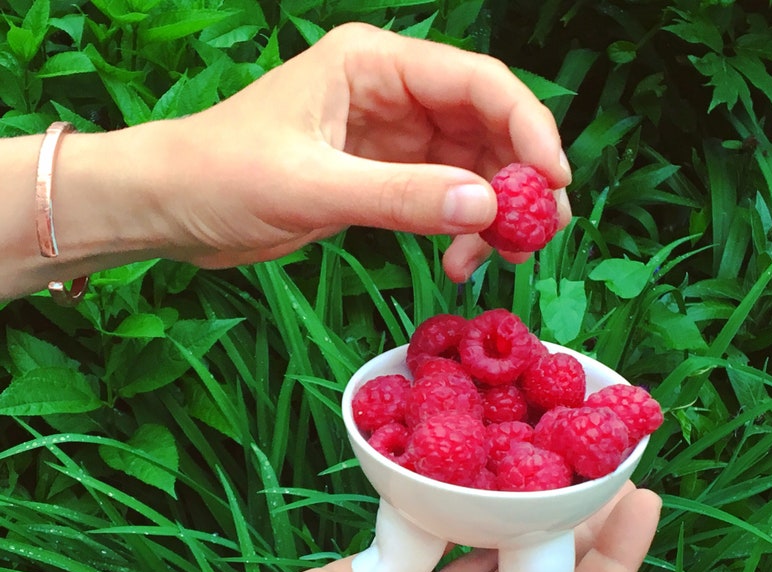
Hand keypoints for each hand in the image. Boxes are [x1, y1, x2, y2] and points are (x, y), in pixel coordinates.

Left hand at [153, 22, 571, 279]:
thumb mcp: (312, 186)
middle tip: (536, 237)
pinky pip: (439, 200)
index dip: (527, 128)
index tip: (555, 183)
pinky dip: (458, 230)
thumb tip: (487, 209)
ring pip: (468, 169)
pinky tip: (457, 261)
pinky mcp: (378, 180)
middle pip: (484, 127)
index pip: (476, 83)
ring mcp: (387, 140)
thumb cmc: (221, 176)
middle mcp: (390, 95)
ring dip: (491, 214)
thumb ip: (400, 196)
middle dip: (517, 181)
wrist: (171, 208)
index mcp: (374, 65)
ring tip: (495, 260)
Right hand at [194, 483, 658, 571]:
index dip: (613, 555)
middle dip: (578, 524)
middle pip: (541, 569)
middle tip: (605, 466)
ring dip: (529, 511)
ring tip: (557, 462)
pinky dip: (468, 508)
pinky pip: (445, 534)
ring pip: (496, 549)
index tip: (639, 498)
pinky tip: (484, 476)